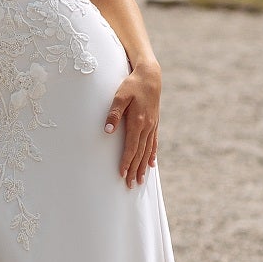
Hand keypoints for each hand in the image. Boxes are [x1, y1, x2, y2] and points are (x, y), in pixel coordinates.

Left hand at [104, 60, 160, 186]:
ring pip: (148, 151)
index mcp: (137, 121)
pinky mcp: (154, 123)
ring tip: (141, 180)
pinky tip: (151, 164)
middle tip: (131, 185)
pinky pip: (154, 143)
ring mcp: (152, 126)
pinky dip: (152, 155)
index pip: (131, 147)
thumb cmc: (132, 85)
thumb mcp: (119, 96)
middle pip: (140, 153)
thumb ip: (113, 113)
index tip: (122, 175)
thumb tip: (107, 130)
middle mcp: (147, 127)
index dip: (126, 162)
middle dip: (135, 170)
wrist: (150, 76)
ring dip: (143, 166)